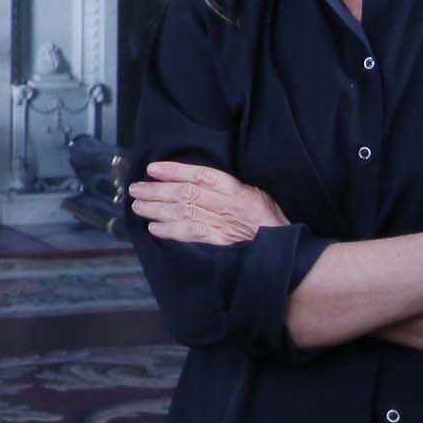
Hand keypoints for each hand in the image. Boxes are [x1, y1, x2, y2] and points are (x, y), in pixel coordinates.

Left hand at [128, 161, 290, 246]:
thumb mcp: (256, 195)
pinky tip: (154, 228)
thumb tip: (198, 181)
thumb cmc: (270, 223)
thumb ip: (230, 189)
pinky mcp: (220, 245)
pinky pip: (191, 236)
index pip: (201, 175)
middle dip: (157, 190)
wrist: (286, 253)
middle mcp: (227, 206)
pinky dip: (170, 232)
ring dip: (157, 209)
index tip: (153, 169)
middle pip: (186, 194)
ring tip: (137, 206)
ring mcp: (223, 226)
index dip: (175, 170)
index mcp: (236, 190)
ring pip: (184, 213)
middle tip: (136, 189)